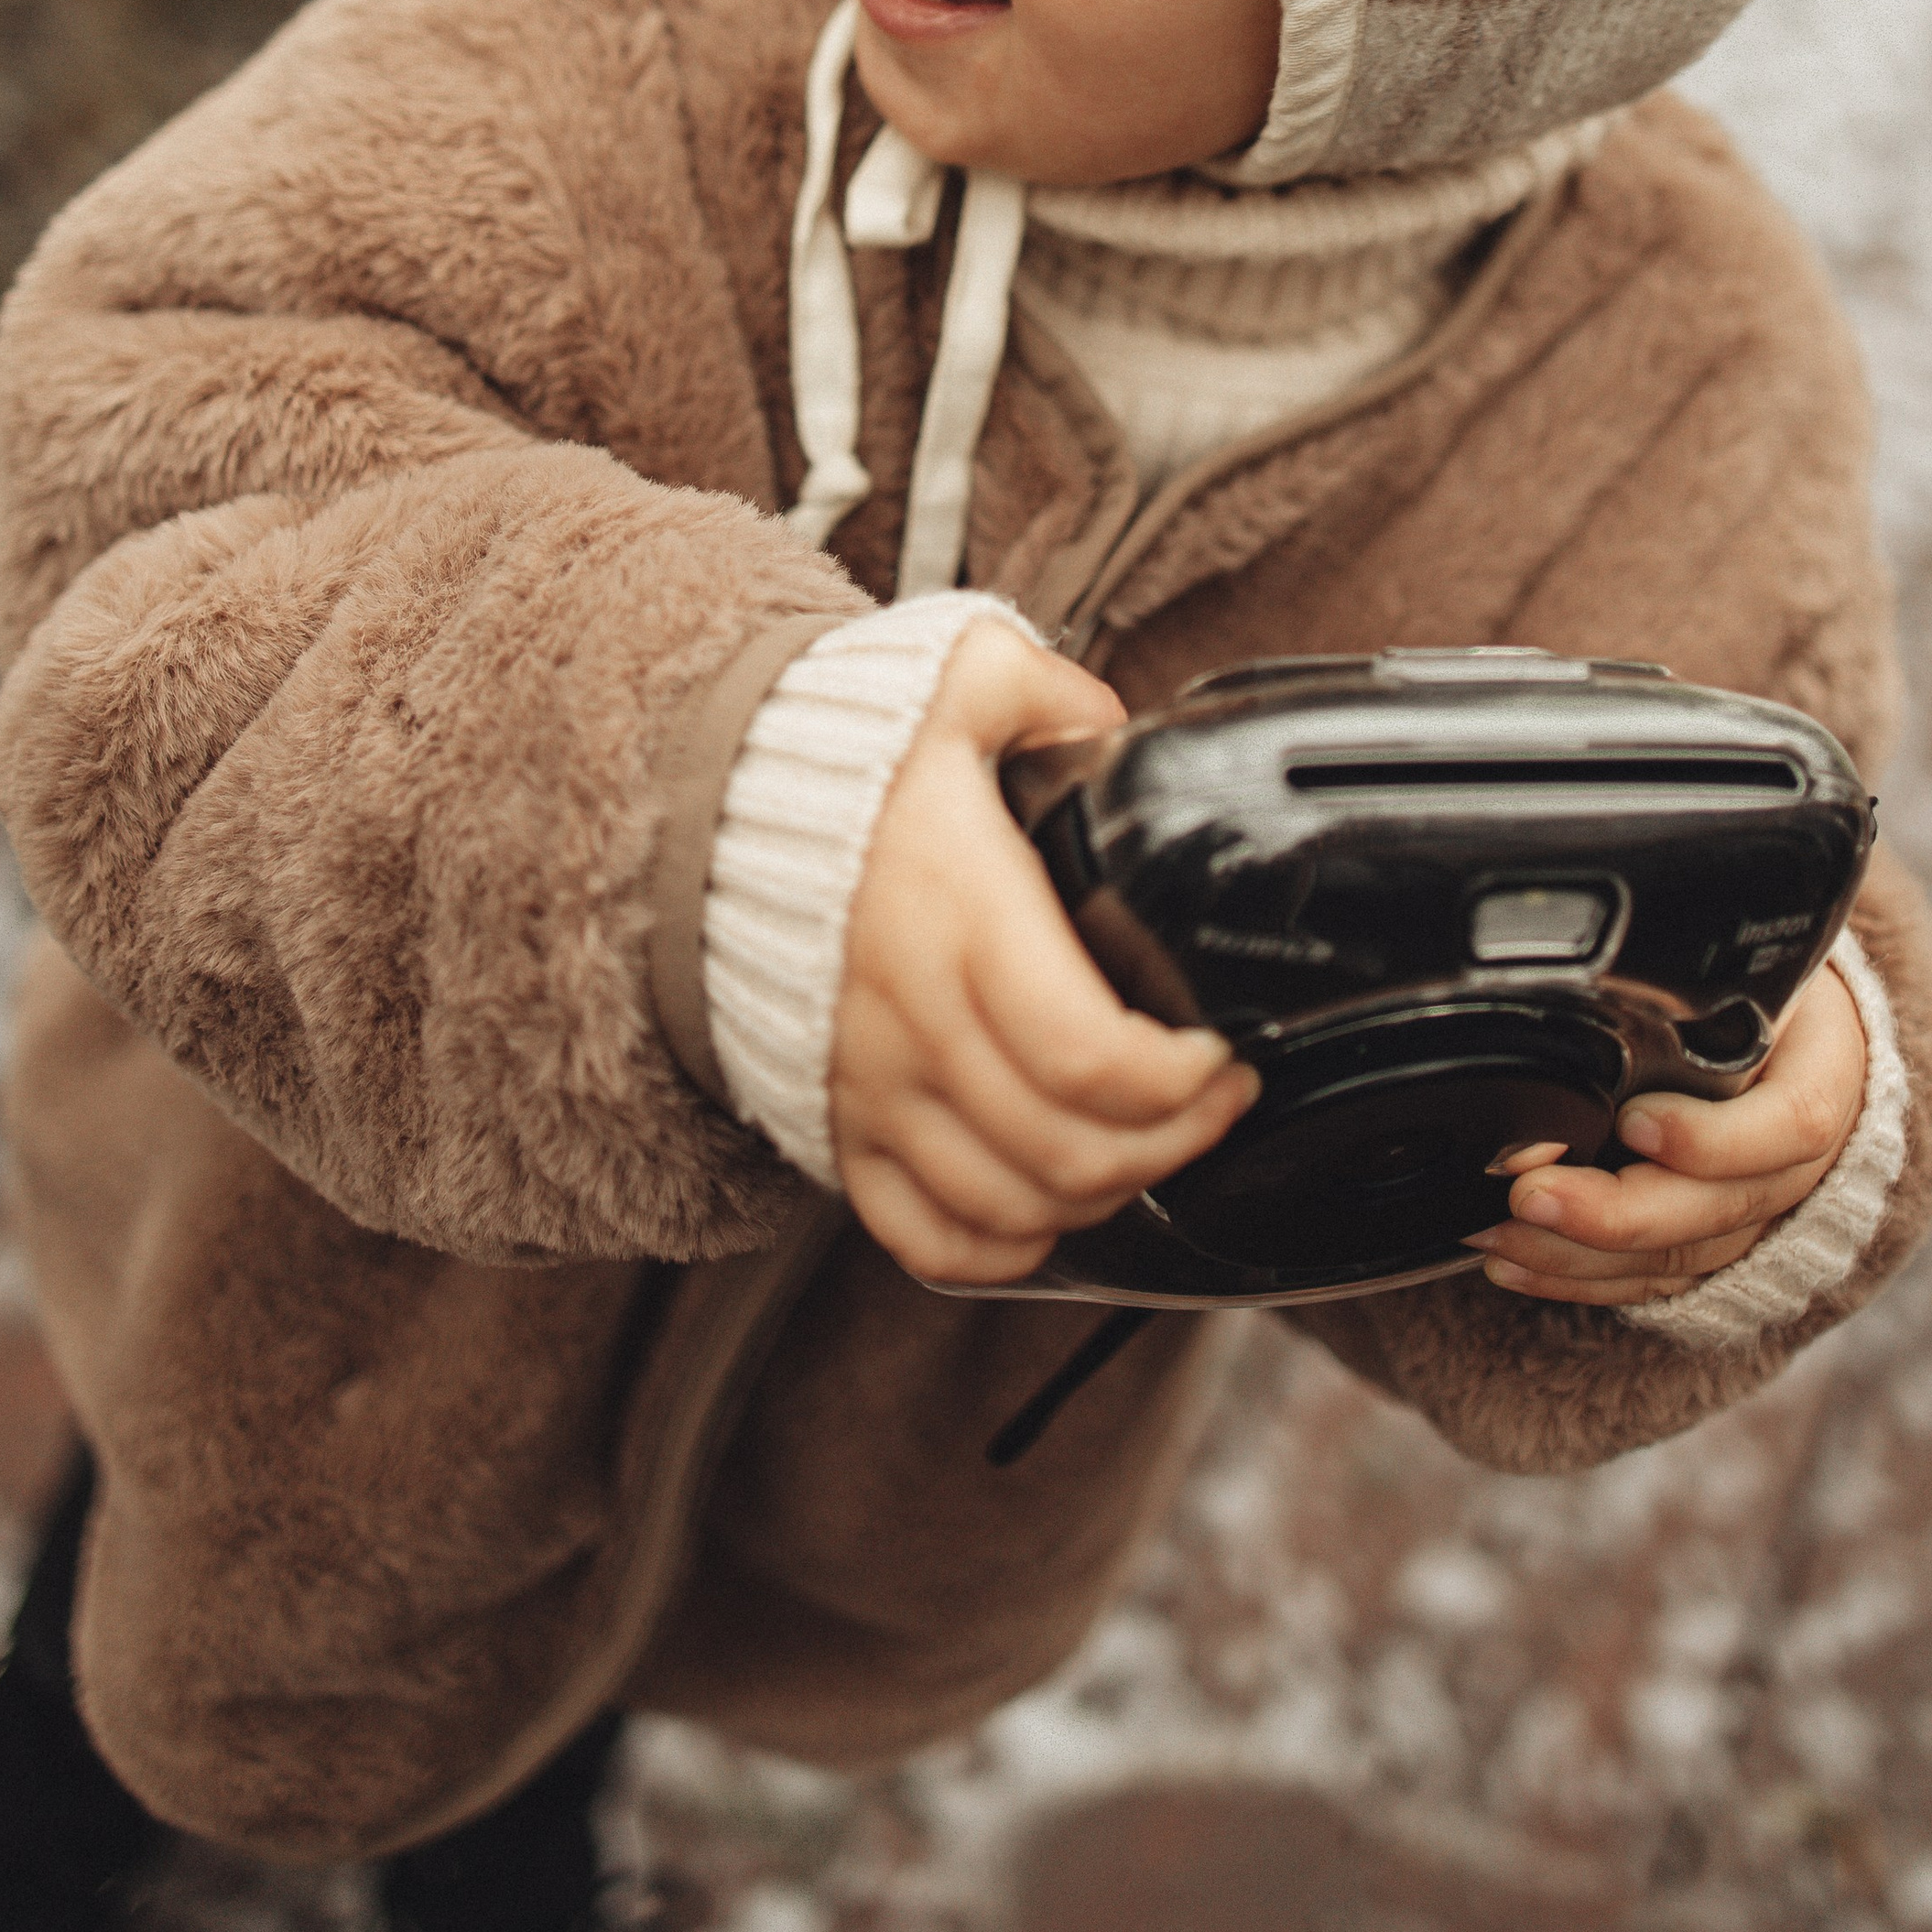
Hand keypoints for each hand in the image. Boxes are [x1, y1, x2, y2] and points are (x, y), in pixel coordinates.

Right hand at [833, 622, 1259, 1285]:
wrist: (705, 813)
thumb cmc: (848, 758)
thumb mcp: (955, 683)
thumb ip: (1047, 691)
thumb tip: (1117, 725)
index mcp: (961, 917)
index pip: (1087, 1057)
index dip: (1180, 1084)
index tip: (1226, 1055)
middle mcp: (915, 1020)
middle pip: (1066, 1150)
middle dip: (1173, 1143)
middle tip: (1217, 1103)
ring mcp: (872, 1087)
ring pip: (1008, 1206)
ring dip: (1101, 1196)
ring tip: (1149, 1145)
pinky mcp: (839, 1127)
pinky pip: (925, 1238)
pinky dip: (1003, 1248)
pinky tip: (1052, 1207)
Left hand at [1463, 958, 1868, 1308]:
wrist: (1795, 1030)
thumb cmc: (1754, 984)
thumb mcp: (1744, 962)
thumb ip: (1688, 979)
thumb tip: (1585, 987)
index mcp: (1824, 1073)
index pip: (1793, 1123)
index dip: (1712, 1137)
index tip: (1633, 1121)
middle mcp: (1801, 1161)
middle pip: (1722, 1209)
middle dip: (1618, 1214)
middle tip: (1530, 1195)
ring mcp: (1761, 1216)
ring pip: (1681, 1258)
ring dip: (1581, 1256)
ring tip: (1499, 1235)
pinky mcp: (1715, 1247)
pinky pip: (1654, 1281)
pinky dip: (1581, 1279)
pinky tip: (1515, 1265)